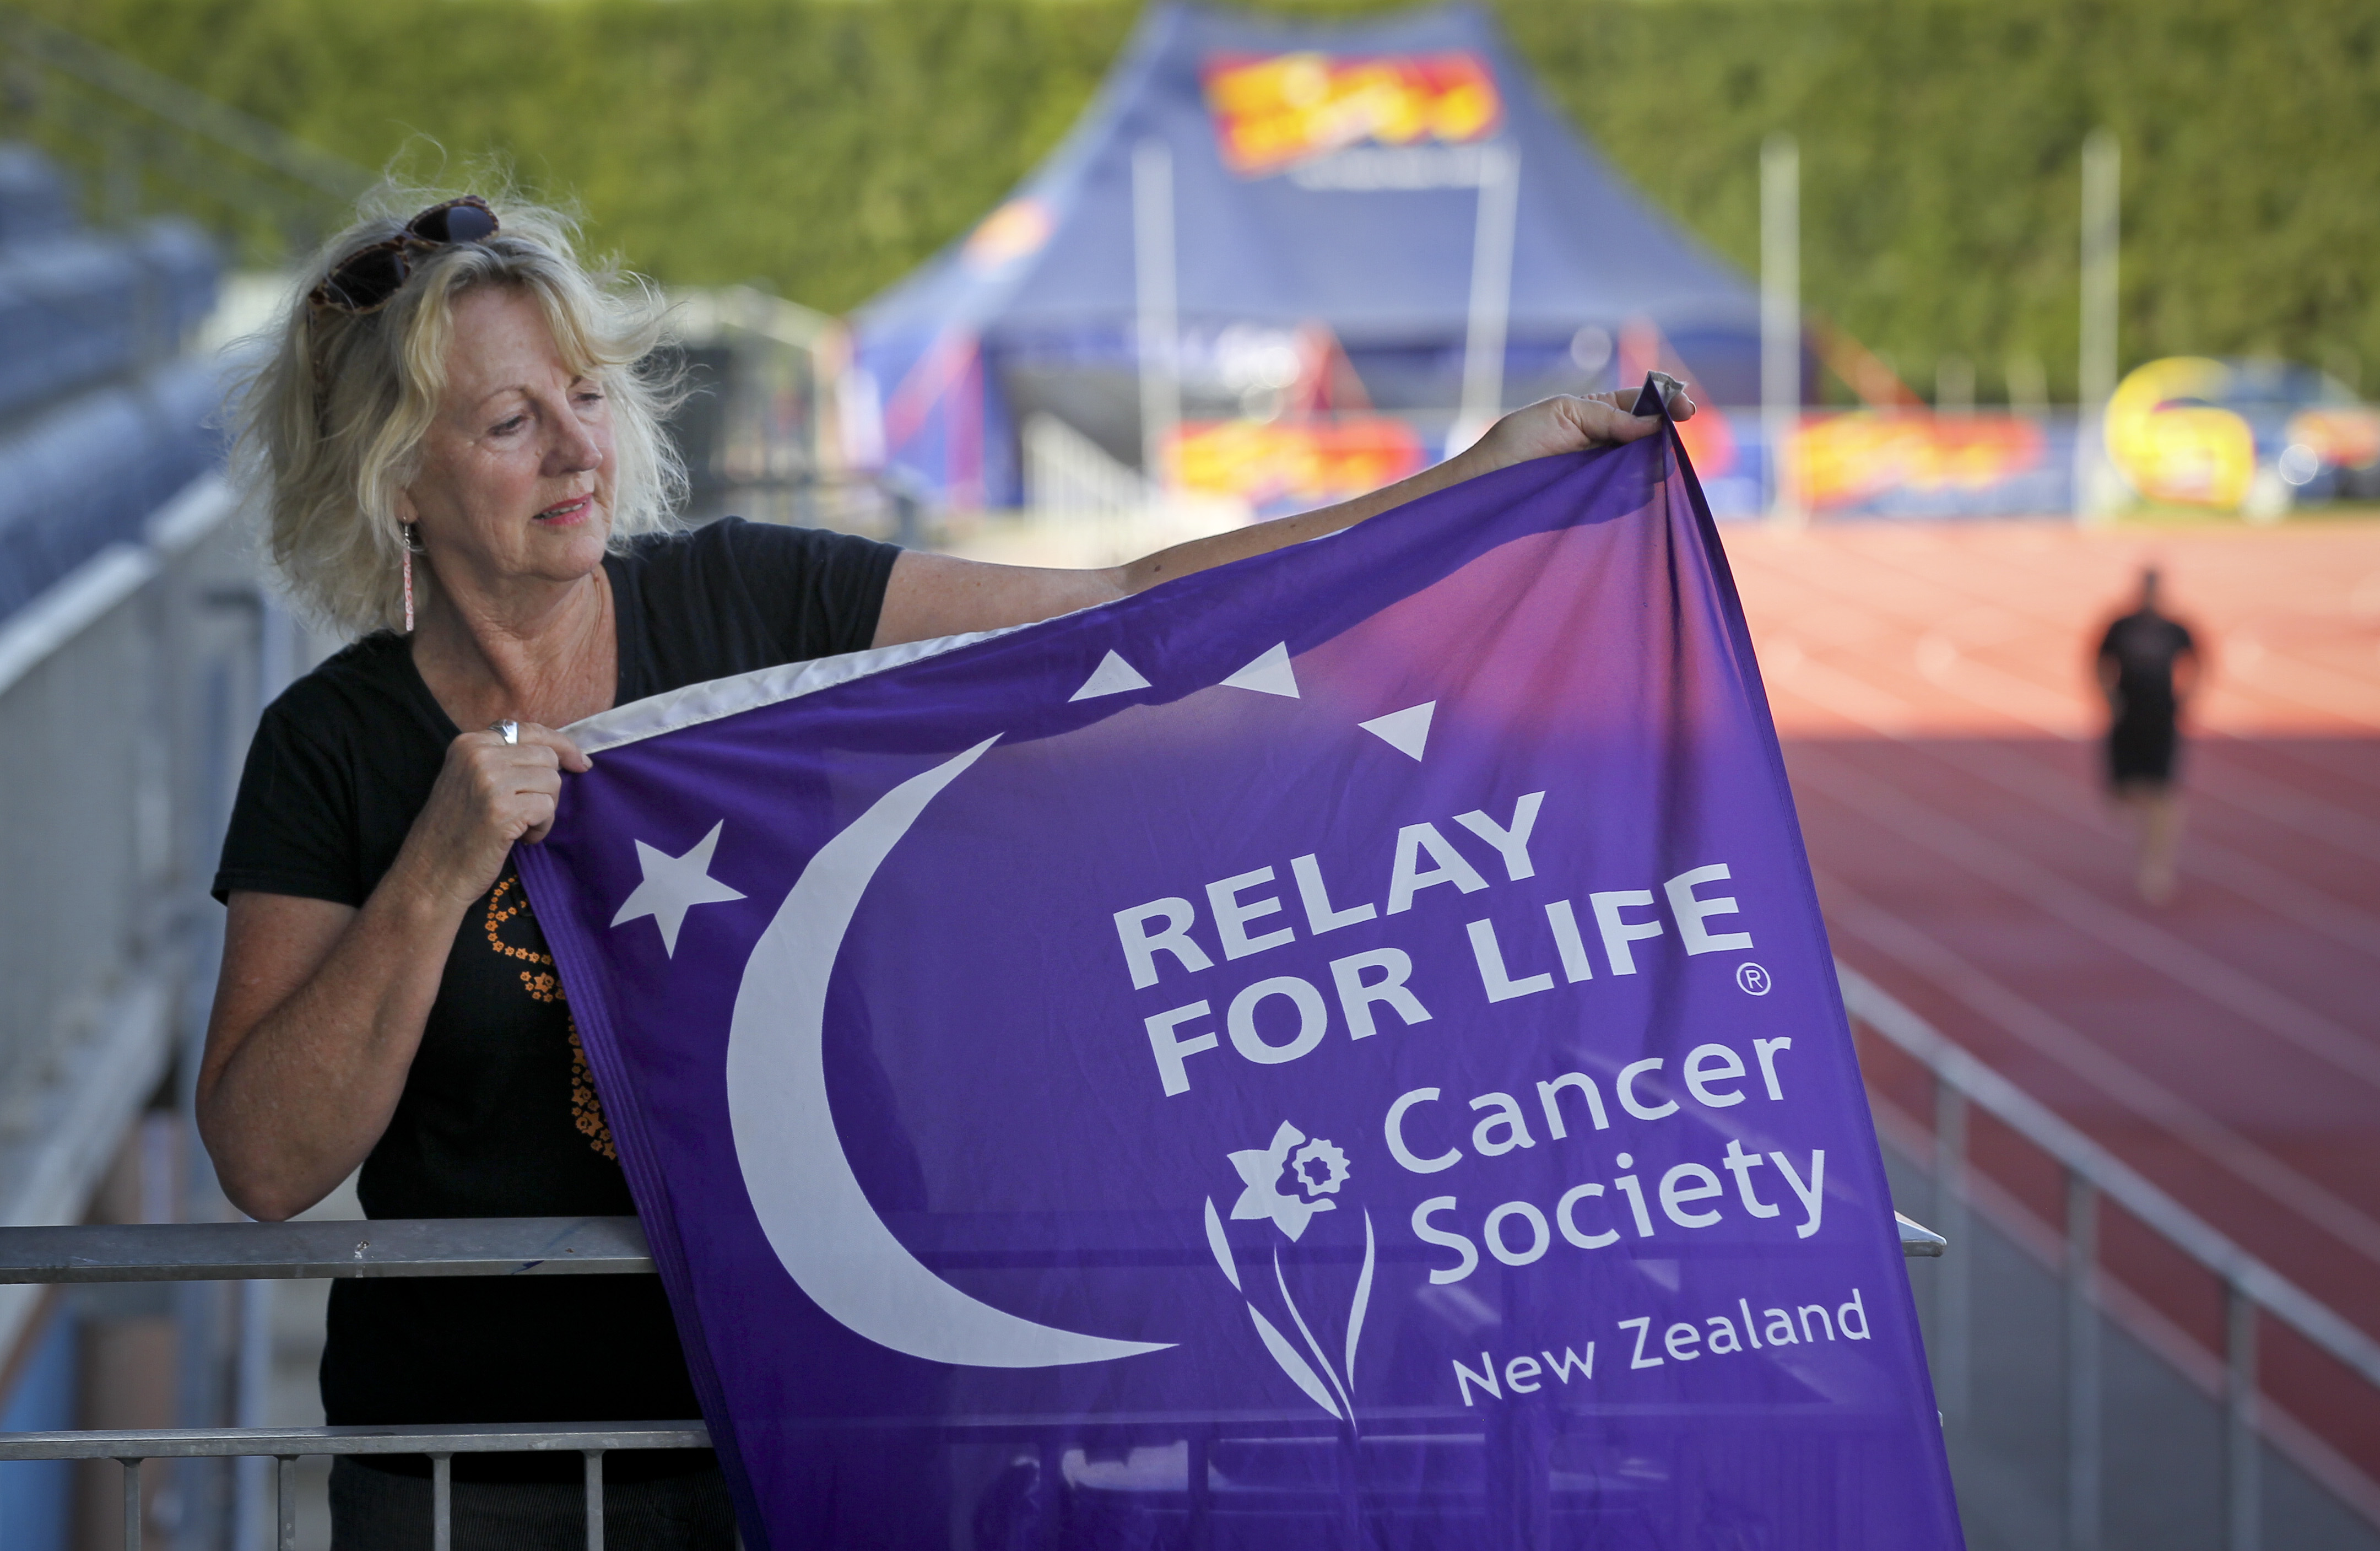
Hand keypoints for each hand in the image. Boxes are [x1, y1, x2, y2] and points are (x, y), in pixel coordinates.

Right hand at [391, 723, 589, 912]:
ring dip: (545, 810)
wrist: (429, 872)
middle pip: (547, 757)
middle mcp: (478, 755)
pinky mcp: (503, 809)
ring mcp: (490, 780)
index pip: (530, 730)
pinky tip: (520, 839)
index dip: (561, 745)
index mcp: (469, 743)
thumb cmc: (455, 831)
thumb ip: (504, 760)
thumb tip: (559, 753)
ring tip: (519, 827)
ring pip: (552, 781)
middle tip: (528, 812)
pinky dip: (541, 828)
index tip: (580, 762)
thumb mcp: (470, 780)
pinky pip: (547, 808)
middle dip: (548, 788)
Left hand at [1462, 388, 1698, 475]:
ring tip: (1650, 463)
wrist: (1486, 486)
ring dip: (1653, 464)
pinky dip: (1638, 492)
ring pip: (1646, 468)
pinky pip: (1630, 498)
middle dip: (1665, 435)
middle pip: (1652, 436)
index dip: (1668, 402)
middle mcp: (1606, 444)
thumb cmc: (1516, 443)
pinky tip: (1638, 488)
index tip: (1686, 409)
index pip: (1643, 403)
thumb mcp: (1562, 413)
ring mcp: (1604, 476)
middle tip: (1667, 440)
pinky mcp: (1598, 504)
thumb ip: (1608, 415)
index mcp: (1599, 414)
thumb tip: (1653, 423)